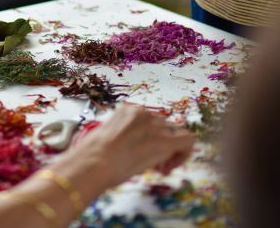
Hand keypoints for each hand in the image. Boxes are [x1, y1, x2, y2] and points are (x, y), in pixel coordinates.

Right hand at [68, 103, 194, 186]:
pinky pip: (187, 141)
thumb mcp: (108, 138)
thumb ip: (126, 136)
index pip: (150, 121)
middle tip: (154, 166)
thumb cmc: (92, 155)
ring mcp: (155, 124)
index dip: (151, 138)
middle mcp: (143, 112)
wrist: (94, 162)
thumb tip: (135, 148)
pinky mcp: (165, 140)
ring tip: (159, 169)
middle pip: (164, 127)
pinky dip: (184, 153)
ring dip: (170, 152)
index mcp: (127, 110)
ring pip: (176, 134)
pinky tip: (171, 166)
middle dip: (162, 147)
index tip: (144, 153)